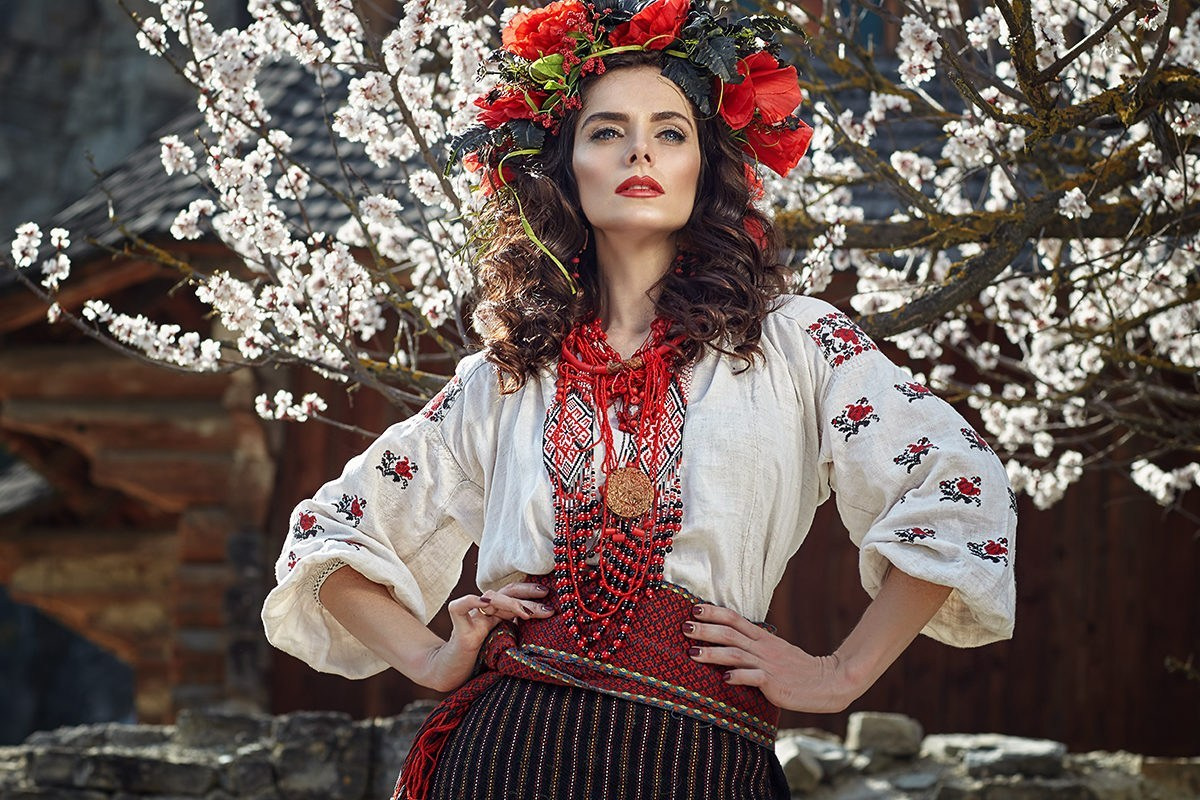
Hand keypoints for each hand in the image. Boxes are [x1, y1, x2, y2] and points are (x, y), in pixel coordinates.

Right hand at [422, 581, 554, 691]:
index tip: (548, 595)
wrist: (450, 673)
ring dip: (511, 603)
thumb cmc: (479, 660)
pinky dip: (471, 601)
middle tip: (546, 599)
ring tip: (527, 613)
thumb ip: (518, 633)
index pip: (513, 594)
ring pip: (490, 598)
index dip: (529, 591)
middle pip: (506, 592)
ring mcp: (472, 619)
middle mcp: (484, 612)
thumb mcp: (504, 645)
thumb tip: (547, 630)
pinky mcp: (460, 631)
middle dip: (527, 593)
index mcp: (496, 614)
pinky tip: (485, 603)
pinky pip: (460, 607)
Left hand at [683, 604, 858, 712]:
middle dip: (706, 629)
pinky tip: (724, 679)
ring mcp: (768, 665)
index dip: (715, 612)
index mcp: (762, 638)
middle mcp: (763, 648)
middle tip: (684, 626)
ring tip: (692, 652)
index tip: (694, 608)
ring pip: (736, 654)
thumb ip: (752, 645)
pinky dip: (738, 677)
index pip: (735, 619)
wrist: (827, 682)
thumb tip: (727, 641)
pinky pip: (754, 678)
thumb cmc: (796, 669)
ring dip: (713, 653)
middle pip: (730, 634)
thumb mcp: (774, 651)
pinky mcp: (774, 683)